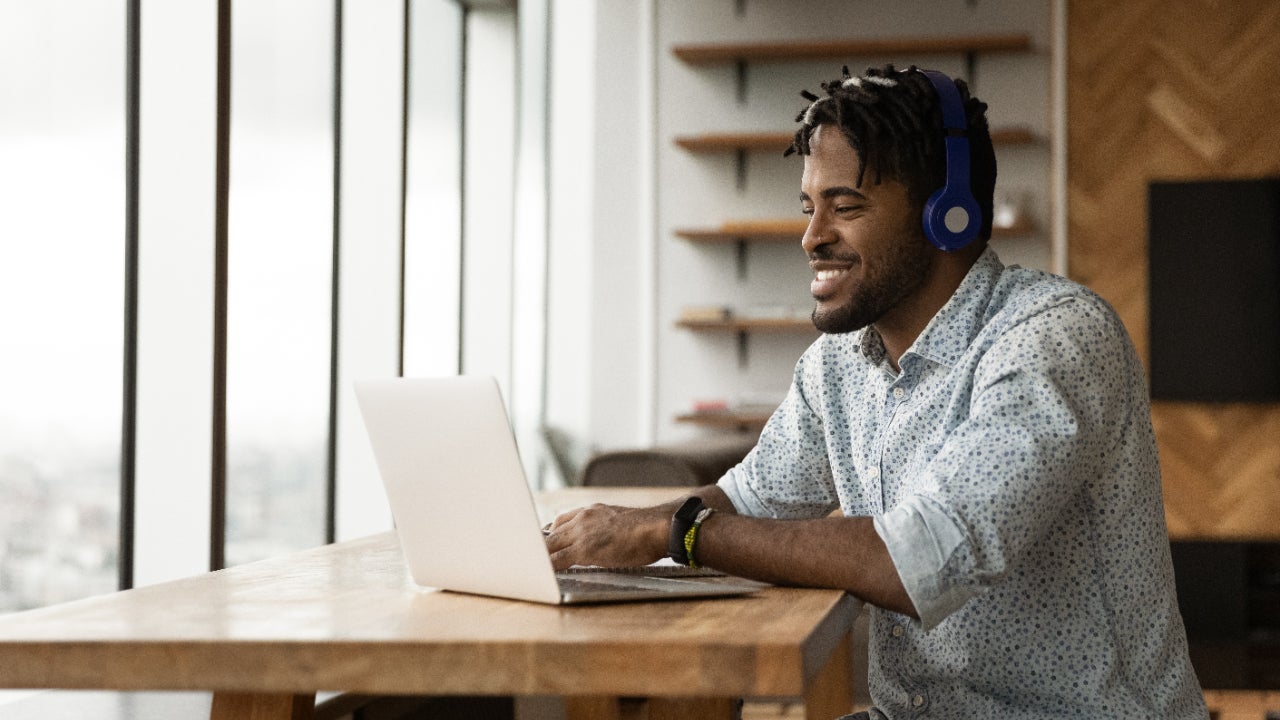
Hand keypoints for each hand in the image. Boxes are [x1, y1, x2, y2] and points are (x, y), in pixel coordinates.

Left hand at [544, 503, 668, 569]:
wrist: (657, 527)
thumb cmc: (647, 529)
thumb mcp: (619, 520)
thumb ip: (604, 527)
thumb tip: (601, 540)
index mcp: (591, 511)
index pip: (561, 521)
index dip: (550, 534)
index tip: (544, 543)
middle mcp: (582, 518)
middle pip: (550, 533)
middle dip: (540, 546)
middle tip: (531, 559)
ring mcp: (582, 533)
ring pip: (550, 545)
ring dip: (540, 558)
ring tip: (532, 569)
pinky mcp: (584, 549)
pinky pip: (557, 560)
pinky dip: (547, 567)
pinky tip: (543, 575)